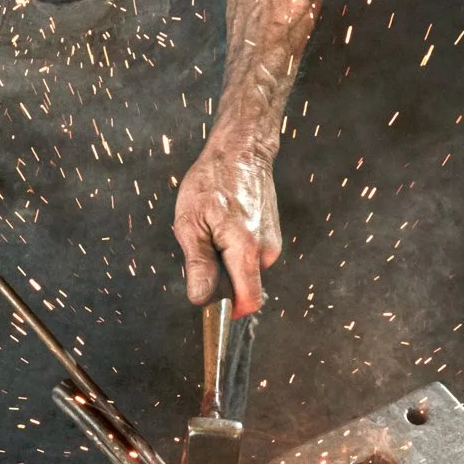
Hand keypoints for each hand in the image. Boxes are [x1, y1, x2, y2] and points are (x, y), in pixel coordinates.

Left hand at [174, 130, 282, 316]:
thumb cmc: (213, 181)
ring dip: (225, 263)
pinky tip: (223, 227)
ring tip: (212, 231)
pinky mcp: (271, 237)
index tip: (211, 308)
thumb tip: (202, 300)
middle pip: (244, 288)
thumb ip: (198, 265)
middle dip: (221, 280)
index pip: (248, 302)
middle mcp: (267, 251)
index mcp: (247, 250)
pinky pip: (249, 258)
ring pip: (245, 272)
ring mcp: (272, 243)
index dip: (229, 312)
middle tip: (203, 248)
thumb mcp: (191, 224)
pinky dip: (233, 251)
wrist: (242, 151)